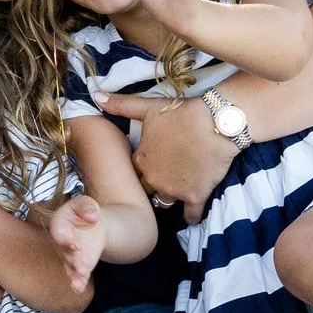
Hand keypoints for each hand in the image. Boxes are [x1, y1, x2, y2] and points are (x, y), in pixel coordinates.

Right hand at [46, 193, 107, 291]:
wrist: (93, 225)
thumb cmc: (85, 211)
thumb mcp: (86, 202)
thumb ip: (86, 206)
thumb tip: (92, 217)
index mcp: (59, 224)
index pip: (58, 232)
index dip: (64, 239)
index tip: (72, 245)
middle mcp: (62, 243)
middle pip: (65, 253)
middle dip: (72, 260)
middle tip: (79, 265)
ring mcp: (69, 256)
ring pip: (70, 267)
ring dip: (75, 275)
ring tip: (79, 282)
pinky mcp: (80, 266)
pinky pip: (78, 275)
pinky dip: (78, 282)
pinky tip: (80, 289)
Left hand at [101, 89, 238, 218]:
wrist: (216, 123)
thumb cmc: (182, 114)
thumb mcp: (149, 107)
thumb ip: (122, 105)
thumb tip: (96, 96)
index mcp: (141, 160)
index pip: (133, 171)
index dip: (141, 168)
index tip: (148, 164)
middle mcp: (154, 179)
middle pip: (145, 190)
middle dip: (150, 186)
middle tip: (161, 179)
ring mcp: (174, 190)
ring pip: (164, 203)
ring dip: (167, 198)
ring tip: (174, 192)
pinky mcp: (195, 196)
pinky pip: (190, 215)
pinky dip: (190, 215)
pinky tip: (191, 214)